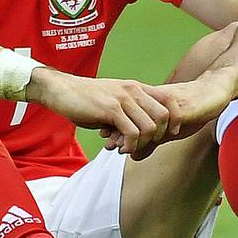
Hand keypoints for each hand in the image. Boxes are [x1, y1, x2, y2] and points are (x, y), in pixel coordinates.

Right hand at [27, 69, 169, 152]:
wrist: (61, 91)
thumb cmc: (87, 100)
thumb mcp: (114, 102)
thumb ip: (130, 114)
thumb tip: (142, 136)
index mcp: (137, 88)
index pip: (170, 101)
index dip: (176, 119)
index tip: (169, 134)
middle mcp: (134, 90)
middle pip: (164, 116)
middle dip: (159, 136)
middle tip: (145, 146)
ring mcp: (123, 99)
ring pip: (150, 127)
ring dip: (142, 144)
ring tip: (129, 149)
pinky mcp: (111, 109)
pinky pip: (133, 132)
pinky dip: (131, 145)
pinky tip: (121, 148)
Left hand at [106, 73, 235, 160]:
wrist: (214, 89)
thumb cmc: (191, 109)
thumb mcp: (169, 129)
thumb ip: (152, 141)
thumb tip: (133, 156)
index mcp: (150, 104)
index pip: (127, 115)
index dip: (116, 128)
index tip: (108, 142)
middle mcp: (155, 101)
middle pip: (133, 115)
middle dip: (121, 132)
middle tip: (114, 147)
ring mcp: (168, 103)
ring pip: (147, 119)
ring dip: (138, 135)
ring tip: (131, 148)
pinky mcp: (182, 105)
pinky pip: (168, 118)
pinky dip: (162, 130)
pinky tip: (161, 139)